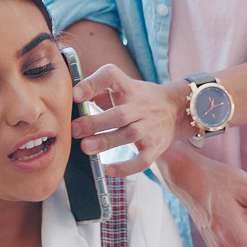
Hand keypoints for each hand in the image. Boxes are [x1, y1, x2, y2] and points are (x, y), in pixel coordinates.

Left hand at [70, 65, 195, 175]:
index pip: (112, 76)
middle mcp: (141, 107)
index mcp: (129, 88)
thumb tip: (69, 97)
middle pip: (120, 114)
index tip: (75, 95)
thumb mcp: (122, 87)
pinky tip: (109, 170)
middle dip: (95, 123)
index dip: (93, 84)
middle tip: (74, 129)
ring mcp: (150, 128)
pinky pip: (143, 160)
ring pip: (130, 135)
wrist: (176, 110)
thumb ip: (97, 90)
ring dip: (106, 142)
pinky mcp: (155, 147)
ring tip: (85, 147)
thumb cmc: (138, 99)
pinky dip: (127, 168)